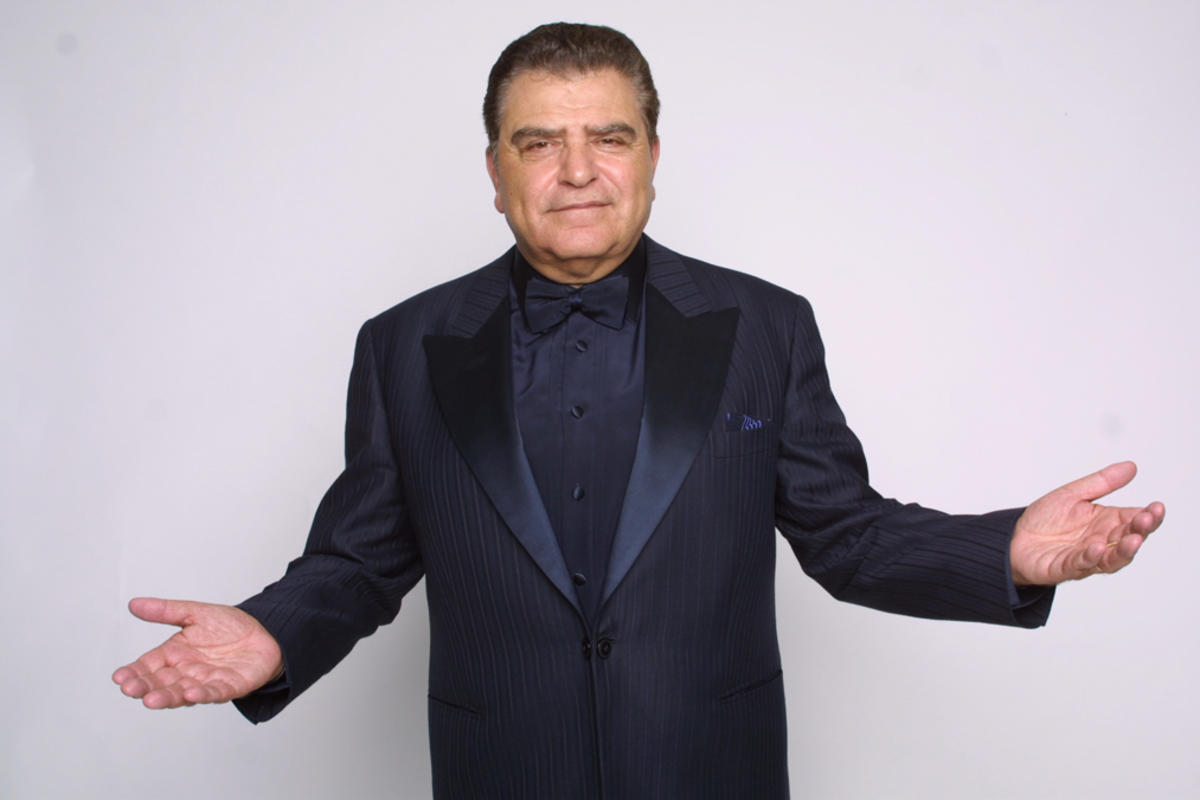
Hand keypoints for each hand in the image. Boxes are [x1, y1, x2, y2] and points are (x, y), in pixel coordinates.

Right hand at [112, 597, 282, 708]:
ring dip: (167, 697)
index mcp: (175, 655)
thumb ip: (166, 611)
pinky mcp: (229, 687)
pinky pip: (214, 693)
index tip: (119, 677)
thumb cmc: (229, 626)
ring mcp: (206, 682)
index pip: (149, 666)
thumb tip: (134, 604)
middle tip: (130, 689)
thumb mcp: (195, 613)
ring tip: (151, 699)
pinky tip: (190, 695)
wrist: (265, 632)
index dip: (134, 672)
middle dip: (145, 687)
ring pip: (182, 693)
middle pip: (161, 683)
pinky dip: (202, 695)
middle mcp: (187, 672)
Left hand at [1010, 461, 1164, 585]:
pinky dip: (1090, 558)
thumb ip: (1101, 483)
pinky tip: (1097, 547)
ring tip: (1134, 539)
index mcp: (1106, 523)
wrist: (1014, 539)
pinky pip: (1080, 565)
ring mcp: (1085, 557)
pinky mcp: (1064, 568)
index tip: (1157, 506)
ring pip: (1111, 558)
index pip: (1134, 520)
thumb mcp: (1073, 494)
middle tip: (1148, 519)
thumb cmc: (1045, 520)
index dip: (1149, 516)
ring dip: (1124, 550)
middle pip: (1128, 539)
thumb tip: (1131, 466)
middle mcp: (1101, 542)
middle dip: (1140, 530)